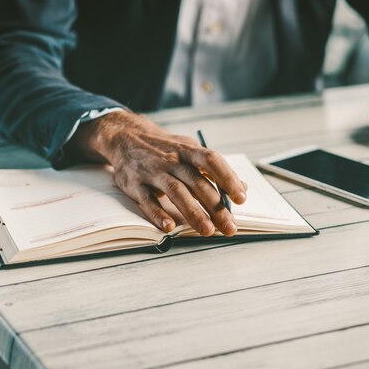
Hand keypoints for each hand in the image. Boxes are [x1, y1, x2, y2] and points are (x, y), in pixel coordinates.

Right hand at [69, 110, 246, 236]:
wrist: (126, 137)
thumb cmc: (166, 149)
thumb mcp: (190, 150)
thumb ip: (215, 170)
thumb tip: (242, 187)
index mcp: (188, 150)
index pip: (212, 161)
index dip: (228, 179)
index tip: (241, 198)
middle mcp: (172, 160)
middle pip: (197, 183)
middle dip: (215, 207)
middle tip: (229, 227)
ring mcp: (153, 171)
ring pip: (176, 192)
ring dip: (192, 213)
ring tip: (207, 231)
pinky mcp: (135, 184)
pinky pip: (147, 200)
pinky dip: (157, 214)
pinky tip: (169, 227)